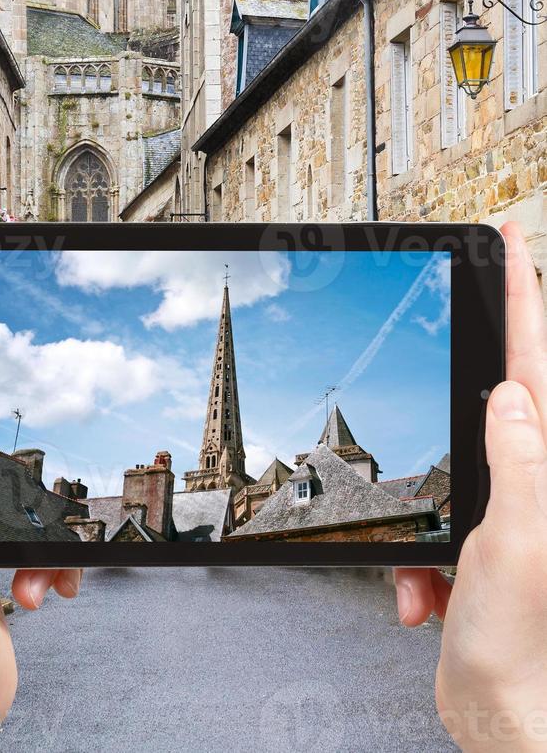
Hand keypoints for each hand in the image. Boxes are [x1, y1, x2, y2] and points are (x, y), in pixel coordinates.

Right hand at [394, 222, 546, 751]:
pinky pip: (427, 523)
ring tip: (427, 576)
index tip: (510, 241)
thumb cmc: (525, 645)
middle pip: (489, 404)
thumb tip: (508, 394)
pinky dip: (413, 558)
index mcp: (545, 465)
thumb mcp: (517, 541)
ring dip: (420, 522)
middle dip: (453, 403)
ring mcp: (505, 508)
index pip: (535, 359)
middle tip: (442, 371)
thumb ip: (518, 461)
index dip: (523, 294)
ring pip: (444, 470)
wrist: (505, 716)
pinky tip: (423, 597)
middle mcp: (532, 478)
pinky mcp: (477, 539)